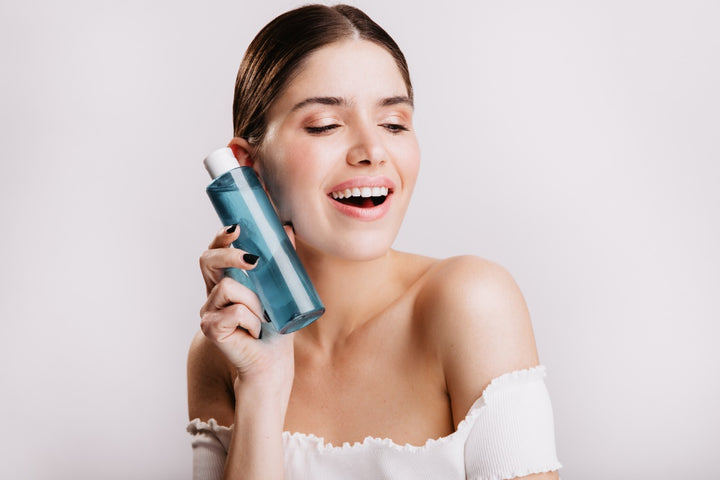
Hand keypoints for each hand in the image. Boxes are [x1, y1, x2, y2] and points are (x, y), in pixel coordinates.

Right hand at [198, 225, 295, 386]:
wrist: (274, 361)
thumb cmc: (276, 327)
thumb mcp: (280, 289)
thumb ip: (280, 261)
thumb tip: (287, 228)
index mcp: (226, 281)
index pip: (215, 251)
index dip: (220, 237)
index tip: (237, 228)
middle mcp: (212, 294)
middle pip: (207, 260)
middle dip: (230, 255)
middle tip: (254, 260)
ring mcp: (208, 311)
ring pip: (227, 288)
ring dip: (253, 301)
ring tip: (264, 318)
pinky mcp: (211, 328)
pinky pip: (234, 311)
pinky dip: (252, 320)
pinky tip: (255, 331)